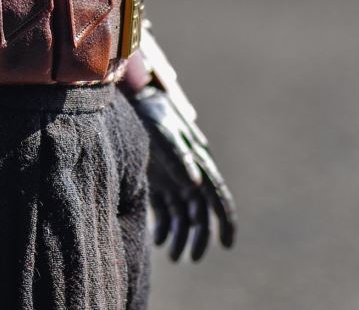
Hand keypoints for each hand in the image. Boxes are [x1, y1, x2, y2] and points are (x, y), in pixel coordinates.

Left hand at [133, 85, 235, 261]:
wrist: (132, 99)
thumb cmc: (151, 115)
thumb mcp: (163, 134)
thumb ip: (179, 157)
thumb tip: (195, 185)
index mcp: (199, 162)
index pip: (217, 196)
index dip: (225, 220)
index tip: (227, 245)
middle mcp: (190, 173)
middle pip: (200, 212)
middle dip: (199, 236)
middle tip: (192, 258)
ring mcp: (173, 178)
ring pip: (183, 215)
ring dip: (180, 236)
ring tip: (172, 256)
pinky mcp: (157, 181)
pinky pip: (165, 210)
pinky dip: (164, 227)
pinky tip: (157, 240)